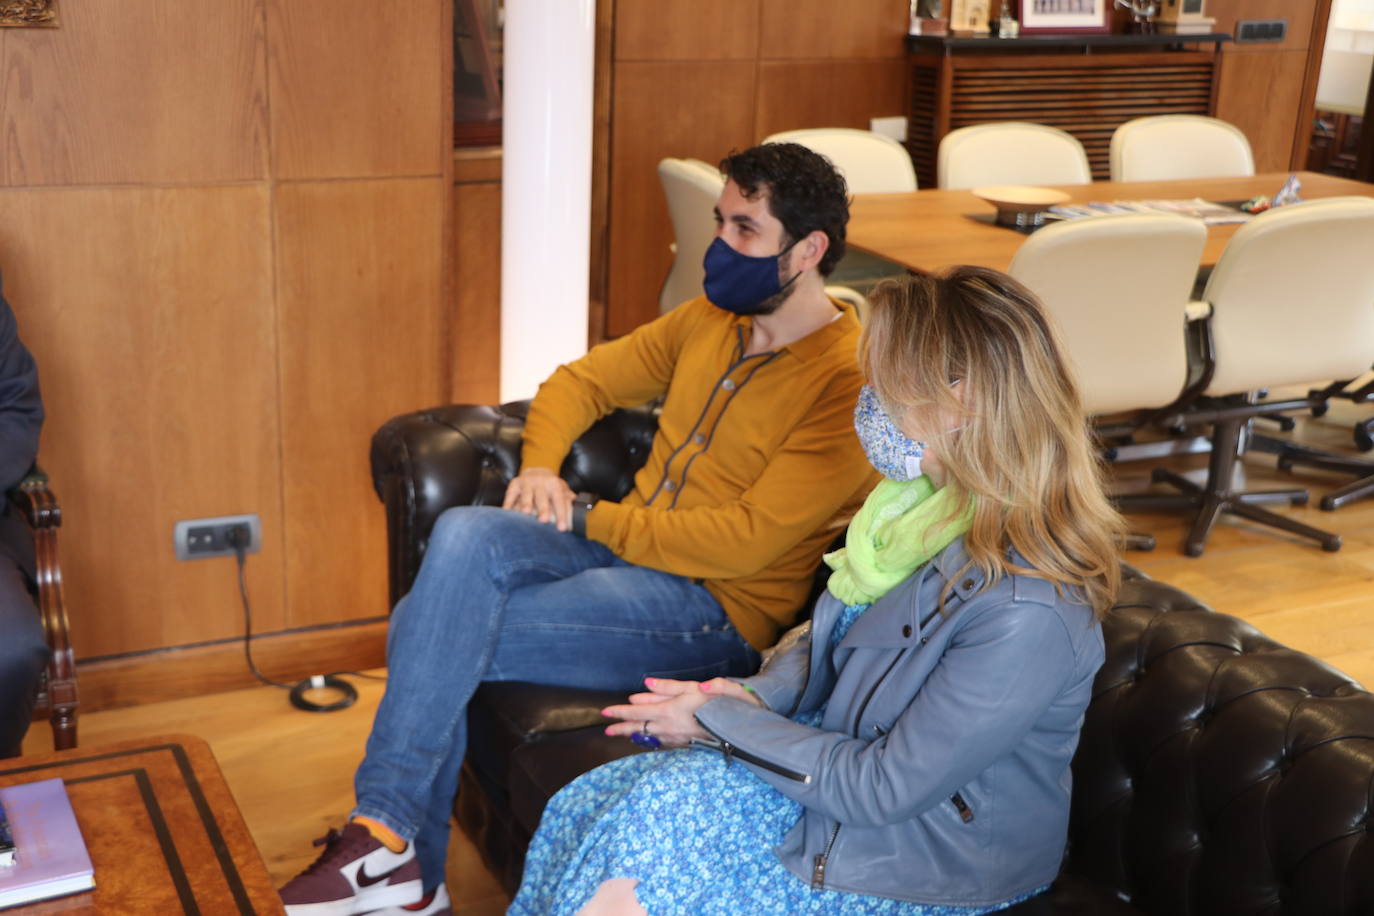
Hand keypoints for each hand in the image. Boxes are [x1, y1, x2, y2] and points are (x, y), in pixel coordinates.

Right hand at [502, 467, 575, 530]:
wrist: (536, 469)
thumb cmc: (551, 486)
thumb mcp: (562, 488)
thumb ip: (569, 498)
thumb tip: (580, 507)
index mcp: (554, 484)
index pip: (559, 500)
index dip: (561, 514)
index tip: (563, 528)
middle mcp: (540, 482)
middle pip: (542, 497)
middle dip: (543, 509)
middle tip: (544, 521)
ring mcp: (526, 483)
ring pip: (526, 495)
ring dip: (525, 504)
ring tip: (526, 514)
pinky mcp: (514, 484)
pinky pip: (510, 495)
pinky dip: (508, 504)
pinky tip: (506, 513)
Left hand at [602, 677, 762, 747]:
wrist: (739, 727)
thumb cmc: (718, 703)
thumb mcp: (694, 688)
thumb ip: (668, 686)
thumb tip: (645, 683)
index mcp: (667, 712)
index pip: (636, 712)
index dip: (619, 712)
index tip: (604, 712)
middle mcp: (668, 728)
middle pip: (638, 728)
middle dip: (621, 728)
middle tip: (607, 729)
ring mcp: (676, 739)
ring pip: (649, 738)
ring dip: (634, 735)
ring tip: (625, 734)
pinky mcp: (684, 745)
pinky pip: (661, 743)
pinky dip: (651, 740)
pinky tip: (650, 739)